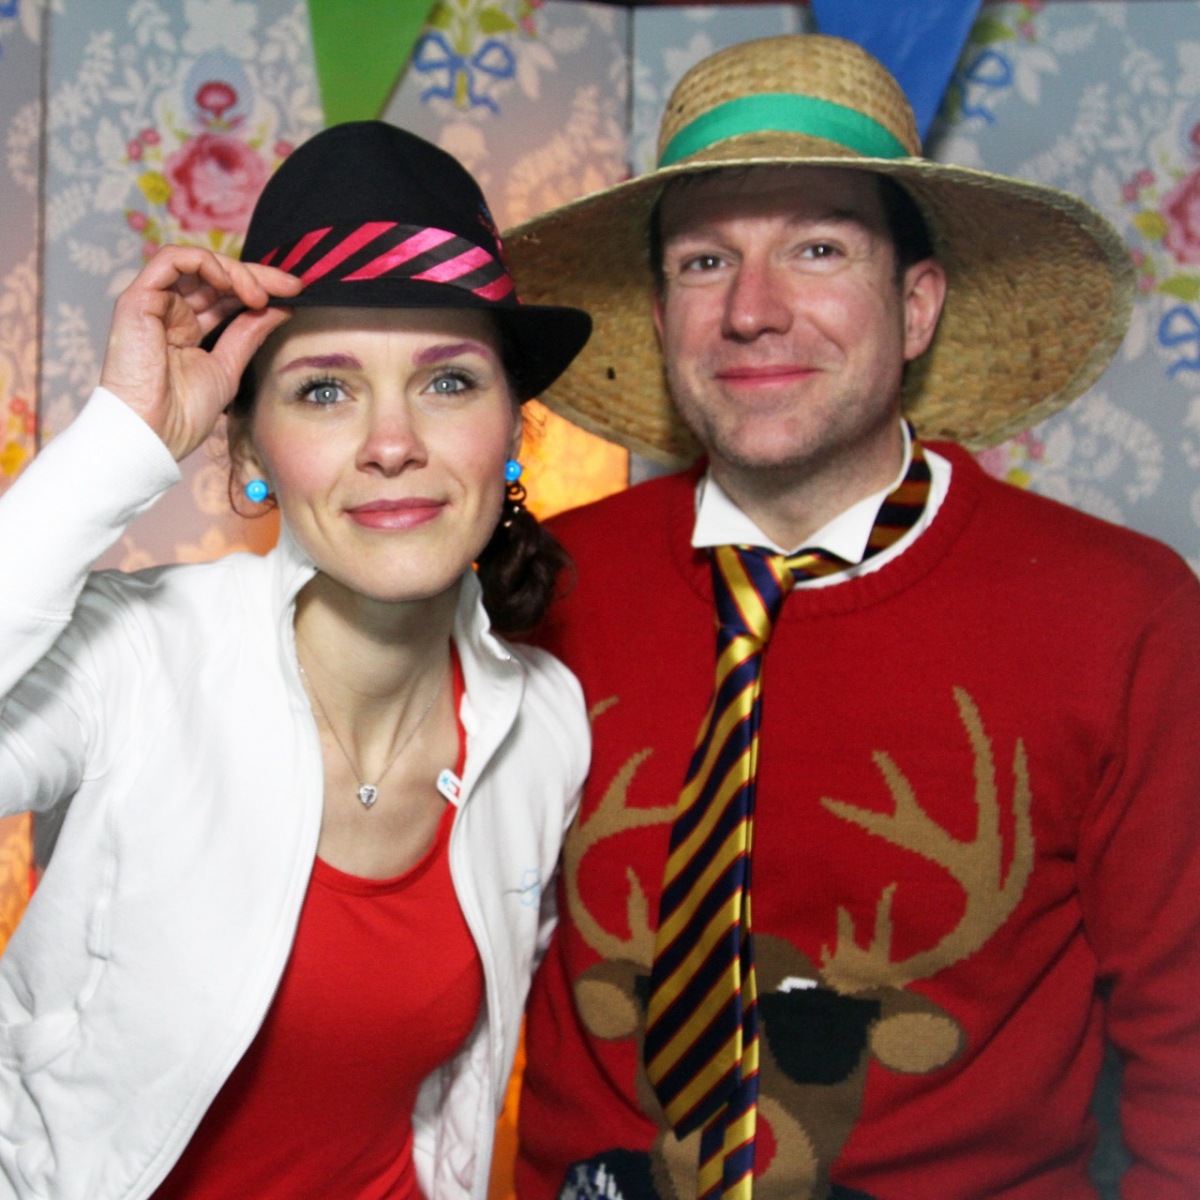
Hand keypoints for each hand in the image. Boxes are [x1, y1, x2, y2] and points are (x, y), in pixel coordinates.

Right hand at [99, 245, 303, 460]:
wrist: (153, 434)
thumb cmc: (183, 413)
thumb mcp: (229, 367)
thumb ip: (249, 333)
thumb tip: (281, 307)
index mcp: (187, 327)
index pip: (226, 294)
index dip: (260, 287)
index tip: (295, 293)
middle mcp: (169, 311)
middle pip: (215, 275)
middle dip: (256, 275)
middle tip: (291, 286)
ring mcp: (153, 303)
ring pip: (196, 262)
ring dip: (234, 270)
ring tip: (259, 294)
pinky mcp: (137, 299)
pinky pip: (171, 260)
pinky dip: (205, 263)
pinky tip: (229, 283)